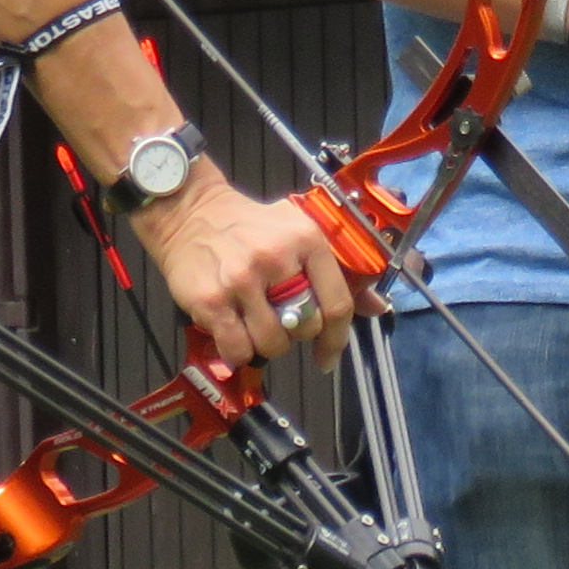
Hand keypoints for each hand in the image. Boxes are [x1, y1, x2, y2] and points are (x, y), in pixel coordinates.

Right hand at [137, 176, 357, 370]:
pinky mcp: (211, 300)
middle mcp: (276, 258)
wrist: (190, 212)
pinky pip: (237, 349)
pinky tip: (234, 335)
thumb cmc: (250, 227)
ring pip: (272, 344)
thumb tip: (377, 307)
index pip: (337, 303)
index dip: (337, 339)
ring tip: (255, 325)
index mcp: (307, 240)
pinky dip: (239, 352)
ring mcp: (241, 280)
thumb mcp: (299, 234)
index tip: (328, 356)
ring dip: (266, 345)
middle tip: (280, 321)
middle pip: (305, 327)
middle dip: (296, 335)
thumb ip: (338, 273)